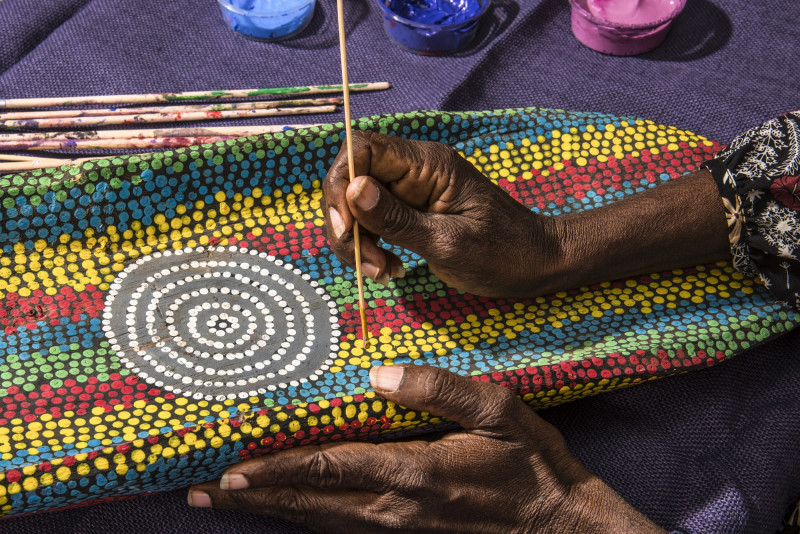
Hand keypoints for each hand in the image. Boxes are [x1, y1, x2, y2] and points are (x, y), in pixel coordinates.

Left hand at [188, 365, 664, 533]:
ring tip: (230, 501)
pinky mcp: (409, 532)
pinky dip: (307, 519)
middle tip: (206, 490)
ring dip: (272, 511)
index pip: (331, 469)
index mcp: (415, 472)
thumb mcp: (498, 411)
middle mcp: (397, 506)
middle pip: (311, 503)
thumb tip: (382, 374)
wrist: (559, 525)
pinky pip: (344, 527)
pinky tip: (291, 512)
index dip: (279, 470)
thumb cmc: (531, 464)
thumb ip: (440, 389)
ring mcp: (401, 526)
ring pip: (321, 521)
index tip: (235, 467)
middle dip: (257, 497)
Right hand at [322, 131, 563, 297]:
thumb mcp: (448, 243)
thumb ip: (397, 219)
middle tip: (368, 264)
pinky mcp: (412, 211)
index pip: (363, 148)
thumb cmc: (504, 254)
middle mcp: (415, 170)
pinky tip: (389, 268)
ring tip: (382, 271)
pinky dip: (371, 246)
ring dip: (358, 241)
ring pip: (358, 204)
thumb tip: (352, 190)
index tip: (345, 227)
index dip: (342, 183)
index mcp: (429, 165)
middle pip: (352, 179)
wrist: (538, 264)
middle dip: (347, 223)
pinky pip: (374, 221)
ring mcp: (412, 190)